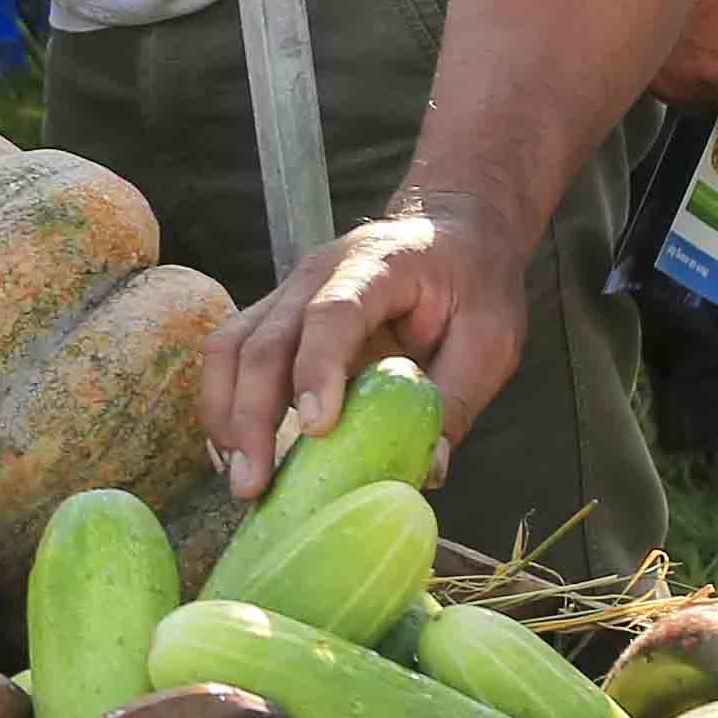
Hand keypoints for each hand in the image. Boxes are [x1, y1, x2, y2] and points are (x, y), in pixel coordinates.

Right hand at [199, 206, 537, 498]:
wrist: (453, 231)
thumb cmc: (474, 283)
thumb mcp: (491, 339)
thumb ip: (457, 399)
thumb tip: (427, 470)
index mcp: (378, 265)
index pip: (333, 313)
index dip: (318, 369)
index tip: (317, 430)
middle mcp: (317, 273)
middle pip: (264, 340)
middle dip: (253, 417)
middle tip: (256, 485)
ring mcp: (288, 293)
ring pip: (231, 347)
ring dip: (227, 415)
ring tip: (242, 477)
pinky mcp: (276, 318)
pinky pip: (232, 357)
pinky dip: (226, 406)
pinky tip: (237, 453)